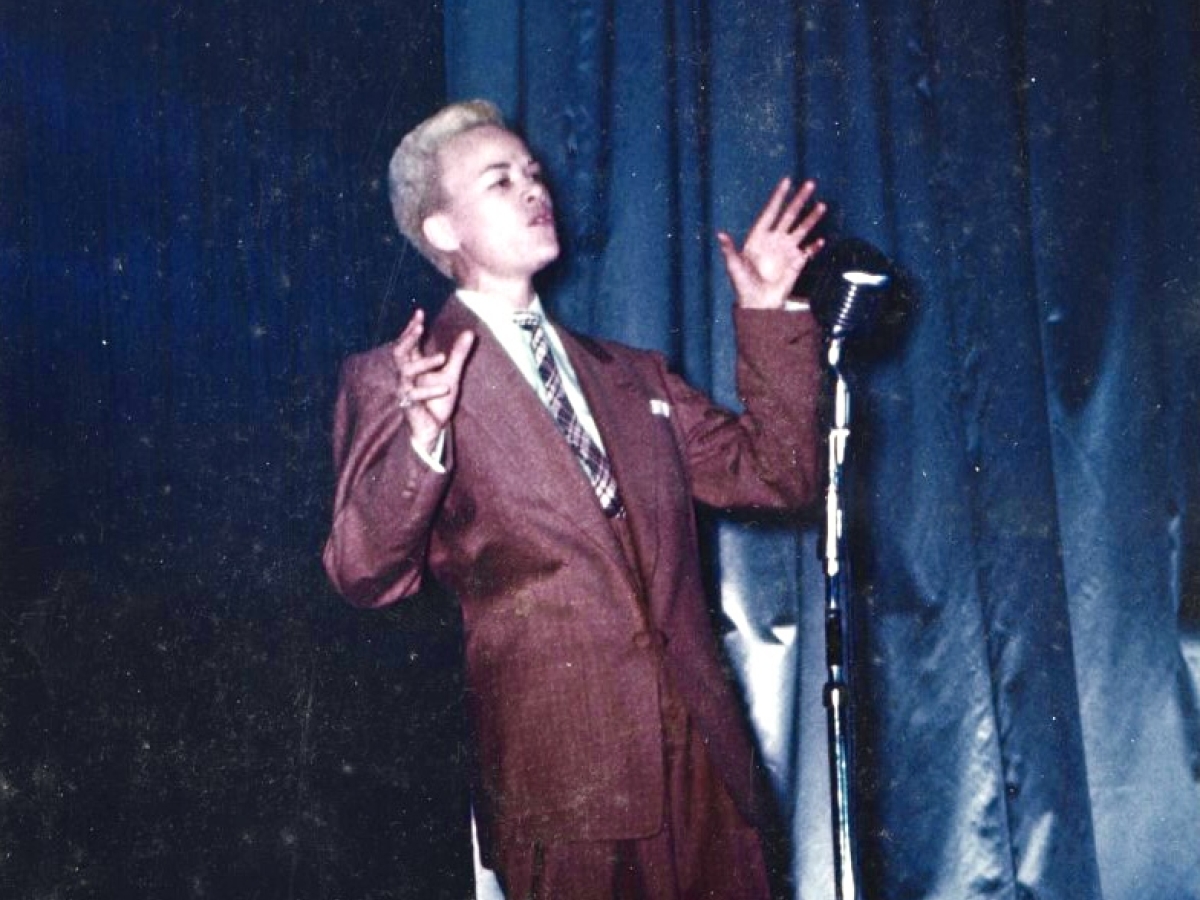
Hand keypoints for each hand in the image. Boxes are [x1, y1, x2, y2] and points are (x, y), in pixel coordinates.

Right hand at [391, 309, 474, 452]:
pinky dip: (431, 390)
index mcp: (414, 365)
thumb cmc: (438, 401)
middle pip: (399, 351)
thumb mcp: (452, 374)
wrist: (432, 429)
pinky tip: (446, 388)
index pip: (408, 342)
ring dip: (424, 362)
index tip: (420, 312)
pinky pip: (415, 395)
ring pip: (405, 370)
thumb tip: (470, 332)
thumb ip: (458, 354)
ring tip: (442, 357)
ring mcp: (405, 389)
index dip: (412, 327)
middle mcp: (406, 375)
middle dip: (408, 338)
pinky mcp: (408, 405)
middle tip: (421, 327)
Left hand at [716, 177, 826, 308]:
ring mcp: (786, 251)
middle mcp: (774, 240)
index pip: (771, 212)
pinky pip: (808, 251)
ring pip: (802, 229)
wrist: (757, 304)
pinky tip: (821, 240)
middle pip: (789, 215)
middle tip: (810, 184)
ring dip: (812, 218)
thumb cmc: (743, 285)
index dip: (778, 197)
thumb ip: (729, 249)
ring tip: (822, 206)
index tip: (787, 181)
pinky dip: (814, 246)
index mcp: (759, 237)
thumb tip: (719, 234)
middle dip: (799, 200)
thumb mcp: (734, 266)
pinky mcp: (796, 263)